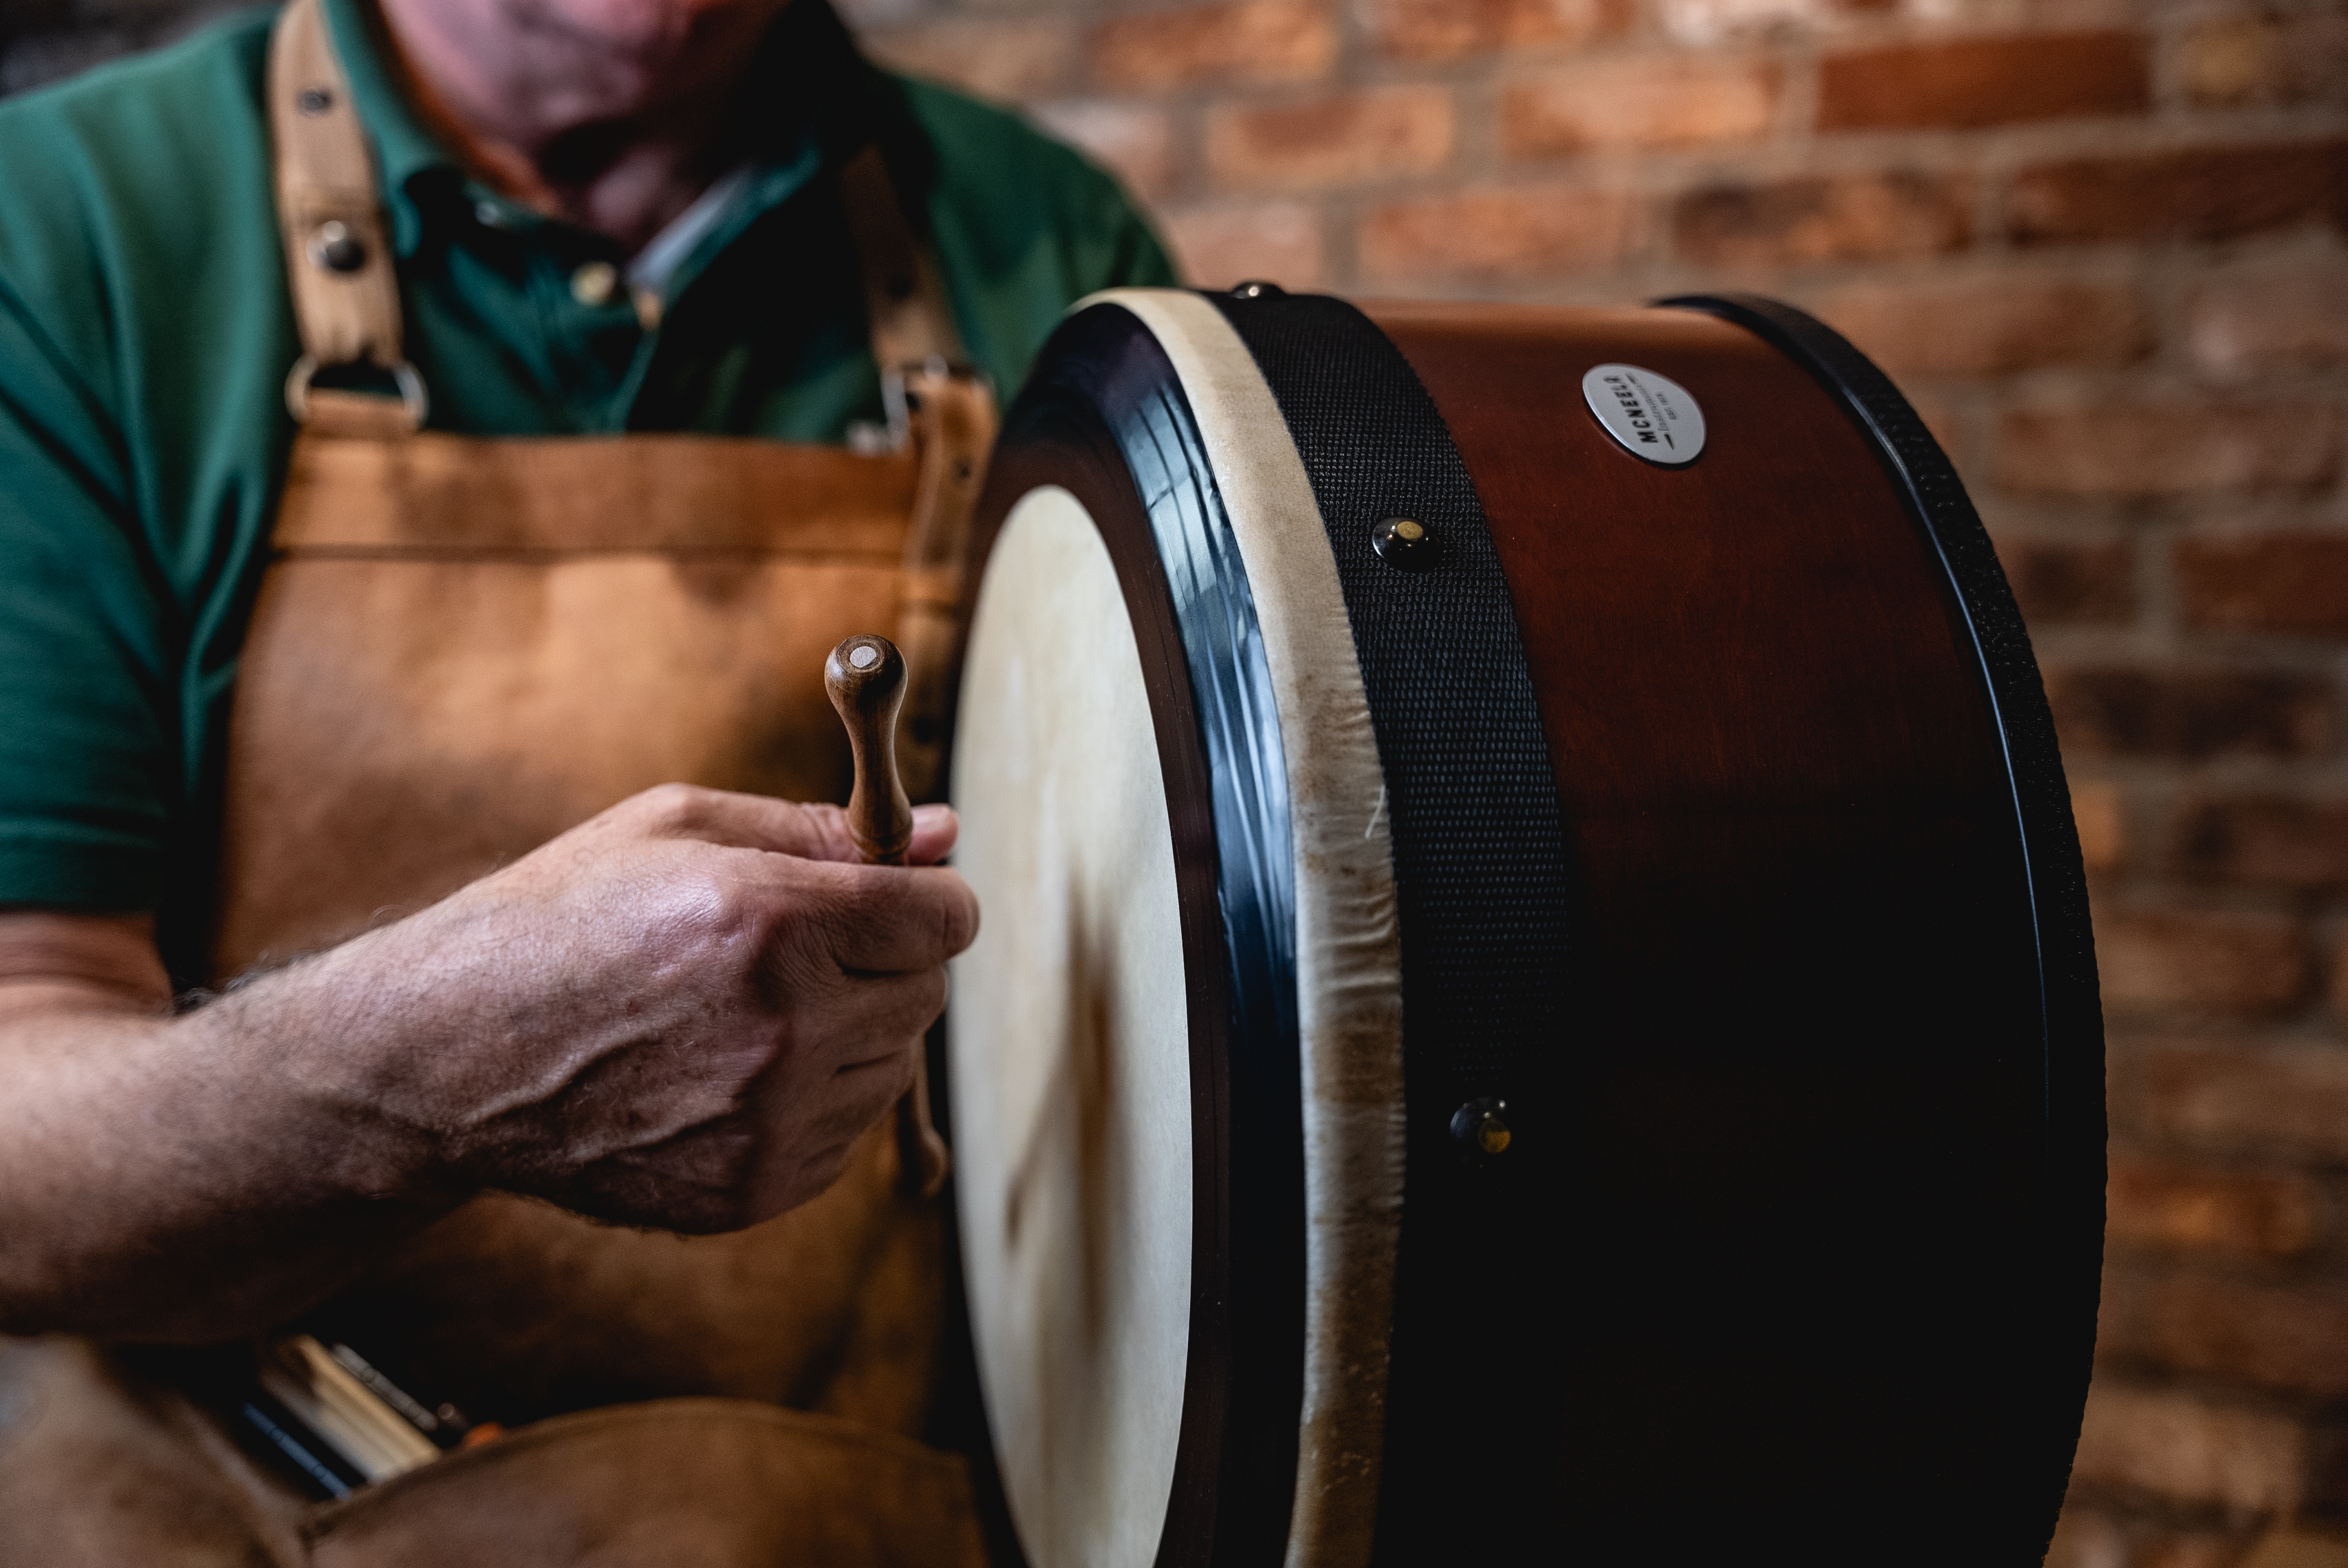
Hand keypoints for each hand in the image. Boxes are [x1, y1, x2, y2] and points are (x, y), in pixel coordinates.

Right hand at [284, 783, 976, 1233]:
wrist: (453, 1055)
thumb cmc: (563, 918)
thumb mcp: (679, 828)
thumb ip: (824, 829)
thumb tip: (948, 833)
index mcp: (775, 921)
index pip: (945, 919)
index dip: (929, 899)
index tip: (901, 897)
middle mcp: (789, 1028)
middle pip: (926, 995)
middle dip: (885, 964)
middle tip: (805, 950)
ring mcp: (772, 1121)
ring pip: (891, 1068)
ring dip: (851, 1035)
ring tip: (748, 1011)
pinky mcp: (753, 1190)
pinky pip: (844, 1134)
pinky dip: (812, 1101)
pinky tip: (727, 1070)